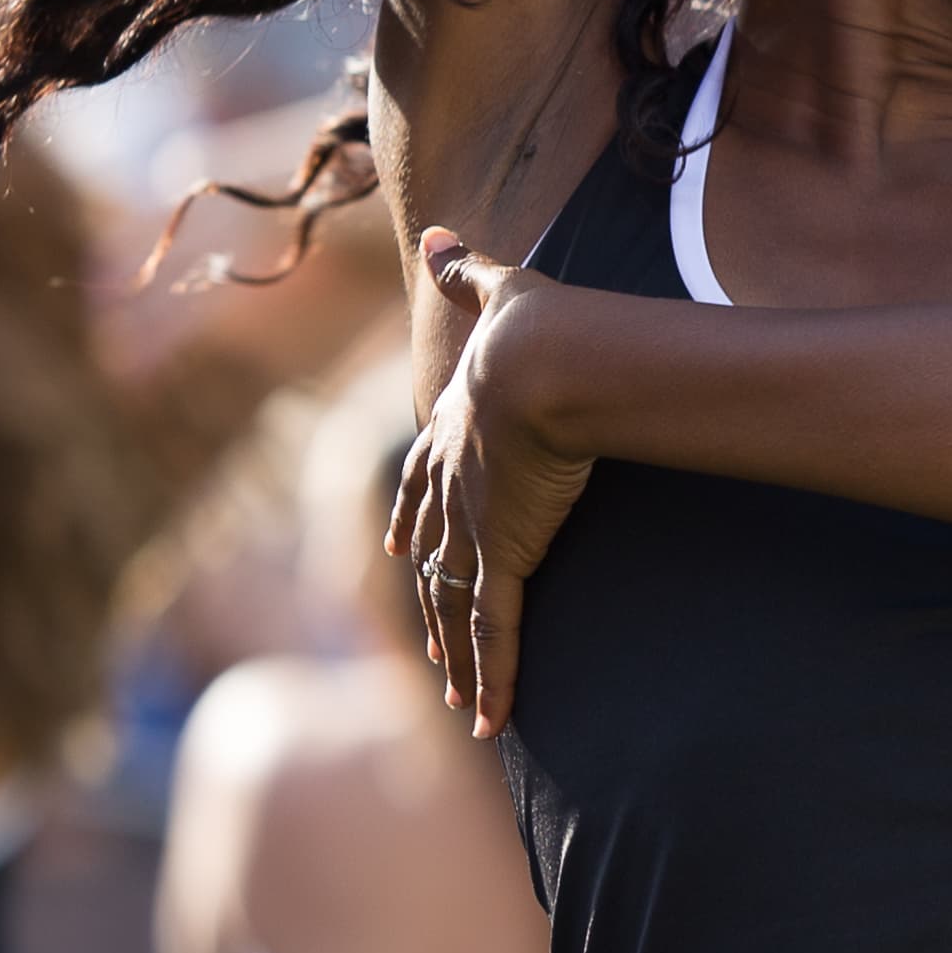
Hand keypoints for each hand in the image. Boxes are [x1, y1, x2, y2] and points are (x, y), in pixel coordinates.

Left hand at [388, 232, 599, 734]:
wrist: (545, 365)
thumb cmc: (535, 328)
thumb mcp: (501, 293)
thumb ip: (467, 268)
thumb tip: (438, 230)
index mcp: (454, 435)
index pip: (425, 487)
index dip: (416, 517)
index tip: (406, 546)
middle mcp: (452, 489)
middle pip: (434, 559)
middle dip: (430, 602)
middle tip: (428, 643)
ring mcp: (473, 529)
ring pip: (455, 608)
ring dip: (455, 657)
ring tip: (455, 697)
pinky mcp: (501, 558)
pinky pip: (493, 632)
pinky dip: (487, 679)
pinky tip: (485, 722)